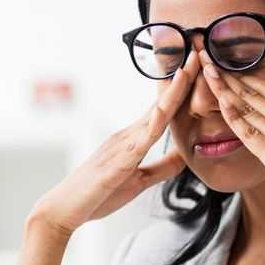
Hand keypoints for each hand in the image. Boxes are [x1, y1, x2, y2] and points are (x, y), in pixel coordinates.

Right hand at [28, 50, 201, 237]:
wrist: (63, 210)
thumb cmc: (98, 194)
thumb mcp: (139, 180)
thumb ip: (162, 167)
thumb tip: (185, 156)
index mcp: (135, 138)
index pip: (164, 109)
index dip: (183, 89)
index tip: (200, 69)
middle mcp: (129, 135)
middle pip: (162, 103)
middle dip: (182, 80)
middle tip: (200, 53)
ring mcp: (122, 146)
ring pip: (153, 116)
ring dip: (171, 93)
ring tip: (187, 71)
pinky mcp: (117, 164)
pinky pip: (137, 143)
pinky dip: (151, 126)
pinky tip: (162, 112)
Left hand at [198, 49, 264, 214]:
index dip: (252, 80)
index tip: (236, 70)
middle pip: (255, 96)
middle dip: (231, 79)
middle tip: (211, 62)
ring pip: (248, 110)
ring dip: (226, 91)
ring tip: (207, 73)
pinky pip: (249, 136)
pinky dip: (234, 119)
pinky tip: (221, 104)